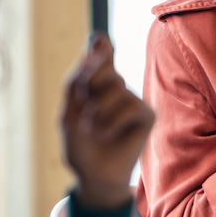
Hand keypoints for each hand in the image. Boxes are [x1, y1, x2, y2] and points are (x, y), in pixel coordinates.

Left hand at [60, 33, 154, 208]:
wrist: (92, 175)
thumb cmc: (80, 144)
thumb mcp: (68, 110)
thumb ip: (77, 78)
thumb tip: (94, 43)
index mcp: (95, 82)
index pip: (101, 50)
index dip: (100, 44)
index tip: (98, 41)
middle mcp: (116, 86)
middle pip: (104, 64)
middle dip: (89, 84)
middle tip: (85, 107)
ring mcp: (132, 99)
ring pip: (116, 85)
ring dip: (97, 110)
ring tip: (94, 129)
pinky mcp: (147, 114)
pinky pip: (130, 105)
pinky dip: (112, 121)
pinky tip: (107, 134)